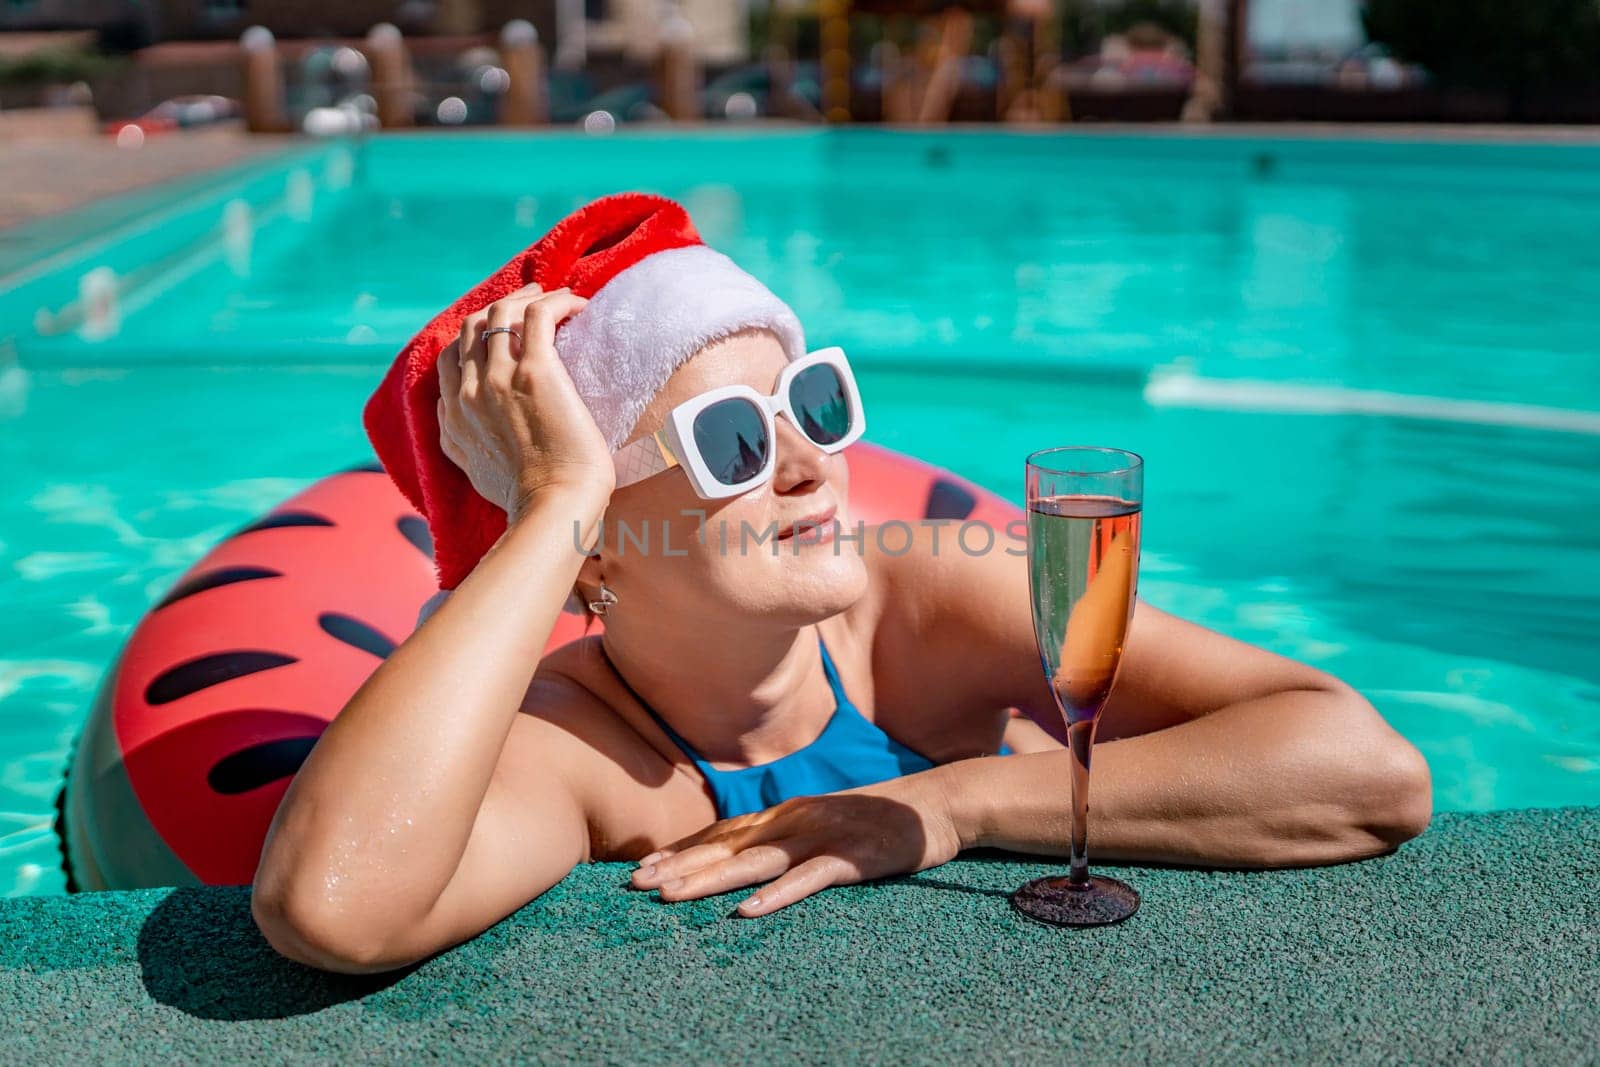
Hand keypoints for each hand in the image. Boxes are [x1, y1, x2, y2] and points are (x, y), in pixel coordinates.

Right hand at [436, 283, 614, 521]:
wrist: (552, 506)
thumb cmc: (527, 498)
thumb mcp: (473, 469)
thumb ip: (459, 440)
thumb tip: (457, 419)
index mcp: (453, 415)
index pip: (451, 357)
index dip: (474, 335)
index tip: (502, 329)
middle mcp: (468, 391)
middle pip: (472, 326)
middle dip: (499, 306)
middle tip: (530, 299)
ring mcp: (499, 378)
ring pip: (502, 312)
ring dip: (529, 295)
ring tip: (556, 295)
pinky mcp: (536, 371)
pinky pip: (538, 315)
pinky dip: (557, 301)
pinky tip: (577, 304)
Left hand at [628, 770, 964, 916]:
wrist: (937, 803)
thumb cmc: (879, 816)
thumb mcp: (824, 819)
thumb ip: (787, 831)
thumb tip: (746, 850)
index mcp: (787, 812)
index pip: (724, 831)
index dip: (683, 849)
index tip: (642, 868)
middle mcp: (795, 819)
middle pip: (728, 845)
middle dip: (680, 865)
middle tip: (635, 885)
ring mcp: (822, 836)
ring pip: (755, 861)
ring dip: (709, 879)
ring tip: (670, 898)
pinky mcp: (851, 856)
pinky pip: (808, 878)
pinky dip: (777, 894)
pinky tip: (748, 911)